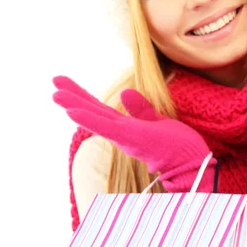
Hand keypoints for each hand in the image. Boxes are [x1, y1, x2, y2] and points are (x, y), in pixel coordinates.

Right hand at [52, 76, 215, 191]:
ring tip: (55, 94)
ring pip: (94, 117)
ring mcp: (123, 136)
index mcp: (126, 128)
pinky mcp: (129, 137)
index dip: (84, 97)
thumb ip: (141, 109)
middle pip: (93, 111)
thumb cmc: (178, 148)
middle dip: (73, 96)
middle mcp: (121, 132)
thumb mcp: (157, 122)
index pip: (101, 110)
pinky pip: (105, 126)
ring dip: (74, 105)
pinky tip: (72, 111)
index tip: (66, 84)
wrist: (191, 164)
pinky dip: (88, 119)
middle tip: (54, 81)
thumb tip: (125, 92)